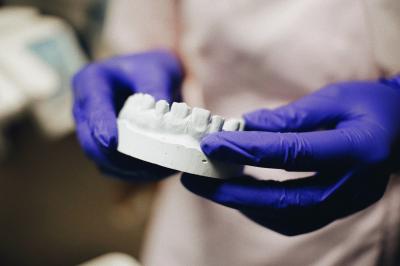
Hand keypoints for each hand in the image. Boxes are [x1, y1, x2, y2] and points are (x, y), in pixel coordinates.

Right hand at [73, 50, 183, 179]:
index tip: (111, 142)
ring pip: (101, 160)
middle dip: (116, 158)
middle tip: (146, 166)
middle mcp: (84, 108)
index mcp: (91, 82)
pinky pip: (112, 167)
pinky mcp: (102, 146)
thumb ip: (158, 91)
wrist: (151, 77)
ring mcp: (90, 130)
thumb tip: (163, 120)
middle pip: (89, 142)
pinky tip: (156, 172)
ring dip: (127, 170)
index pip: (92, 107)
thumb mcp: (158, 71)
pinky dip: (132, 173)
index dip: (100, 127)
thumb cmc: (152, 70)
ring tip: (158, 171)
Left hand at [181, 77, 399, 234]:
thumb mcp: (332, 99)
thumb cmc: (368, 107)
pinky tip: (239, 195)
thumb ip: (290, 116)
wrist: (399, 131)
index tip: (211, 144)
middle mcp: (352, 185)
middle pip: (284, 199)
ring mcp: (346, 204)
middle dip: (232, 191)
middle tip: (195, 179)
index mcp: (357, 148)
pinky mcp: (336, 210)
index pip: (292, 153)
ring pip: (285, 217)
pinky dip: (260, 210)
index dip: (247, 150)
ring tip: (210, 186)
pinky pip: (292, 220)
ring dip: (242, 203)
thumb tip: (244, 126)